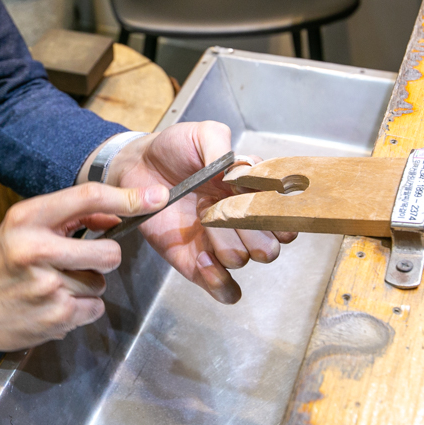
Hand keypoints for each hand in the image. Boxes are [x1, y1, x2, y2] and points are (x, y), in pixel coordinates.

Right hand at [0, 182, 167, 372]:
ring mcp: (46, 288)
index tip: (156, 197)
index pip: (89, 197)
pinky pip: (92, 310)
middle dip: (103, 258)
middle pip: (108, 252)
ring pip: (100, 285)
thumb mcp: (24, 226)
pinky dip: (79, 309)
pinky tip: (51, 305)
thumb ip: (68, 218)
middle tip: (79, 261)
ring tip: (53, 287)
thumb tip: (117, 214)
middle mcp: (37, 250)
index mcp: (28, 218)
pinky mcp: (53, 319)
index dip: (128, 198)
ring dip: (86, 287)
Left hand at [104, 122, 296, 303]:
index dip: (275, 213)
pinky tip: (201, 256)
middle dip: (249, 232)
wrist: (139, 167)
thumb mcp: (202, 134)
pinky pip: (224, 290)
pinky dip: (217, 279)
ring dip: (224, 244)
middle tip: (222, 209)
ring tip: (201, 222)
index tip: (251, 198)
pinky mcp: (198, 264)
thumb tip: (241, 173)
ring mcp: (221, 244)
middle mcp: (242, 223)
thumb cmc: (175, 148)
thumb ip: (223, 147)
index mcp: (253, 194)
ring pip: (243, 260)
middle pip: (270, 247)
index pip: (285, 217)